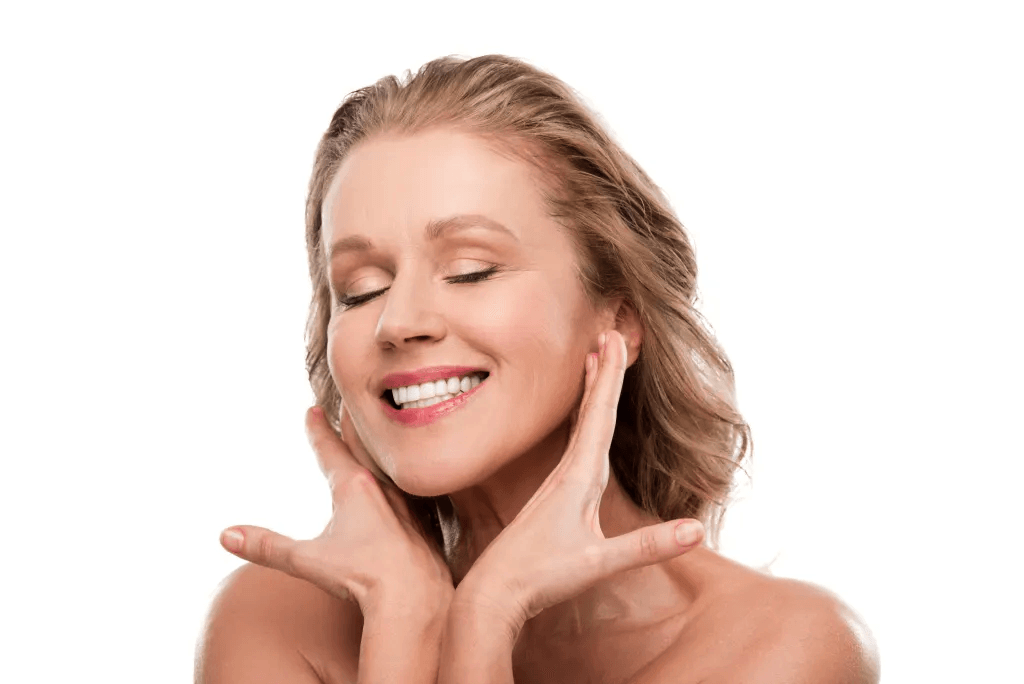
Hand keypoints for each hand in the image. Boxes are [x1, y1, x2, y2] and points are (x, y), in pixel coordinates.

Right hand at [219, 404, 453, 617]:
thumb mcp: (307, 560)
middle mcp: (382, 487)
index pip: (329, 449)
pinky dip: (399, 482)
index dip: (318, 429)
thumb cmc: (362, 577)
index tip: (313, 409)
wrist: (417, 597)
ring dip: (376, 454)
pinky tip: (403, 491)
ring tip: (372, 445)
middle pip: (362, 448)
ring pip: (388, 468)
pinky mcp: (422, 523)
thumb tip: (224, 535)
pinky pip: (408, 492)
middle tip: (346, 411)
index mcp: (353, 487)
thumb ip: (266, 547)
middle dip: (350, 430)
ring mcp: (406, 504)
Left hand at [452, 330, 703, 635]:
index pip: (599, 416)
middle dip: (602, 372)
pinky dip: (582, 423)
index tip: (615, 338)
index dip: (610, 376)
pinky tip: (583, 430)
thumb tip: (698, 531)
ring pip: (577, 427)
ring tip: (592, 363)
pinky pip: (572, 446)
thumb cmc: (541, 576)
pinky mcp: (551, 500)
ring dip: (590, 392)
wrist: (493, 593)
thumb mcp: (598, 563)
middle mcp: (566, 473)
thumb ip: (648, 546)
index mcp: (578, 477)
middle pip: (589, 411)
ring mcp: (556, 485)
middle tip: (608, 333)